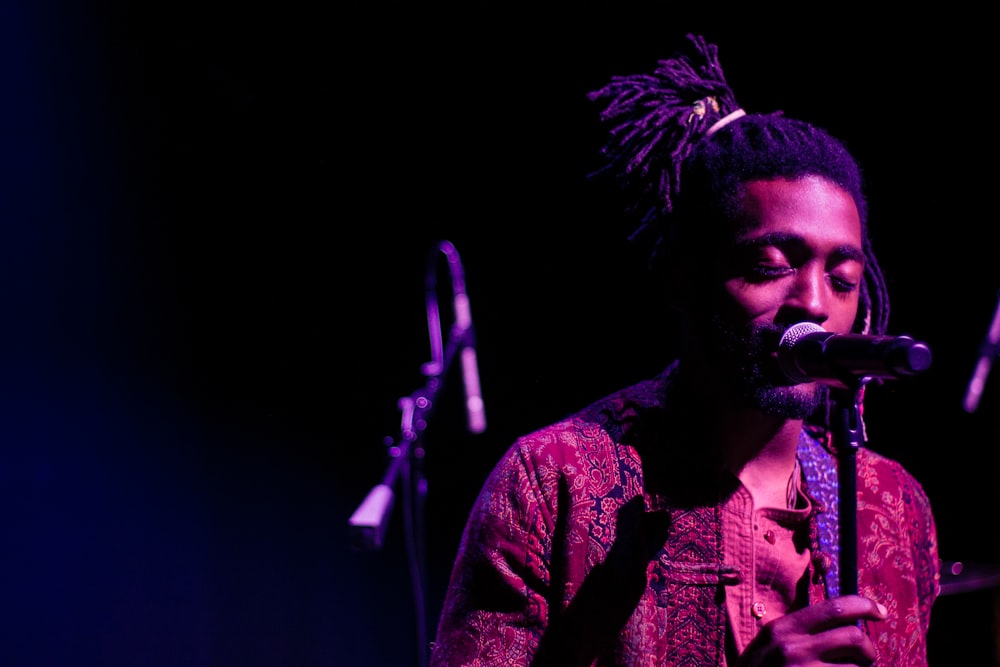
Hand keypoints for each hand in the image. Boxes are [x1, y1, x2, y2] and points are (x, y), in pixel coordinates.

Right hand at [737, 595, 887, 666]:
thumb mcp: (769, 645)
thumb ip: (799, 632)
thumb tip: (845, 623)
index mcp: (783, 628)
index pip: (835, 608)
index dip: (864, 606)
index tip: (881, 613)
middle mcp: (793, 648)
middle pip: (854, 637)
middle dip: (868, 650)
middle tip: (866, 659)